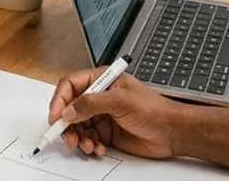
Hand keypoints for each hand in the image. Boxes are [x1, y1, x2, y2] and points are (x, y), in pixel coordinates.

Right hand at [46, 67, 177, 159]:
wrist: (172, 133)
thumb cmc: (154, 110)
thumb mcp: (121, 101)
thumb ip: (91, 104)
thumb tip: (69, 110)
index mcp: (101, 80)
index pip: (70, 86)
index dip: (60, 100)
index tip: (56, 116)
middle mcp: (99, 97)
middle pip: (70, 108)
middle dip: (66, 124)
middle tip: (68, 137)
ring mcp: (102, 115)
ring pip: (77, 126)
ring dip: (78, 137)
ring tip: (87, 145)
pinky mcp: (106, 133)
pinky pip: (88, 138)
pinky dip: (89, 145)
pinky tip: (98, 148)